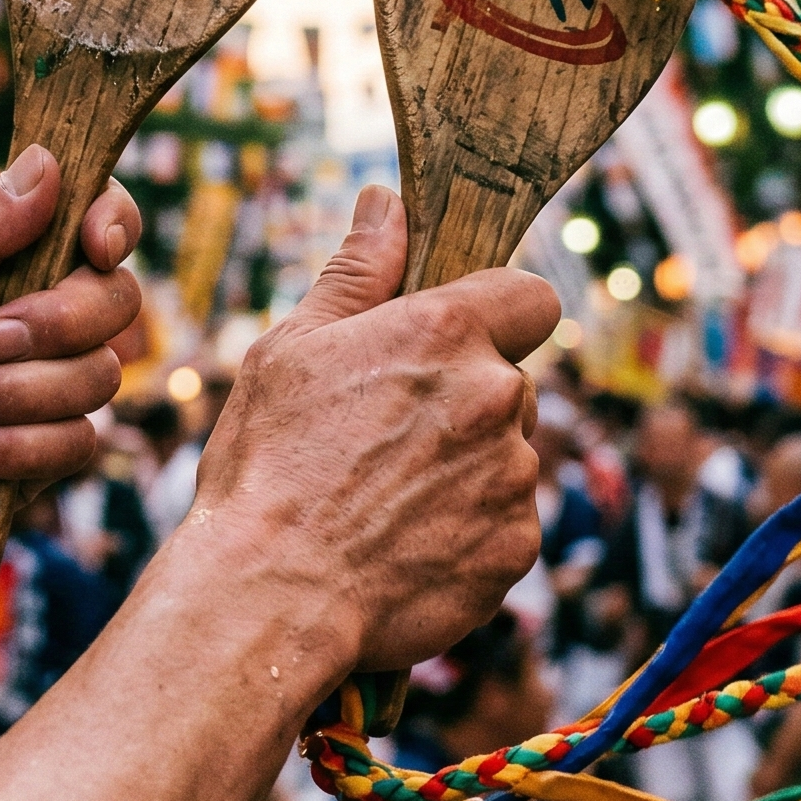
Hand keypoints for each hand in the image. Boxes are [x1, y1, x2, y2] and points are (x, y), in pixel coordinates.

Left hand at [0, 145, 141, 575]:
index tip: (96, 247)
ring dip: (23, 395)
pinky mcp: (41, 447)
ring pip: (102, 376)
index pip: (91, 217)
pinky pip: (80, 442)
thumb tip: (46, 161)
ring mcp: (41, 383)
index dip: (112, 225)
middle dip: (60, 324)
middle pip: (116, 298)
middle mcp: (30, 312)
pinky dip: (21, 449)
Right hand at [188, 186, 556, 671]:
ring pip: (508, 458)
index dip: (499, 316)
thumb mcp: (292, 349)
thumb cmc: (268, 466)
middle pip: (511, 385)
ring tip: (384, 500)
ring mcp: (513, 478)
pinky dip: (466, 534)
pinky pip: (504, 526)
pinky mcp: (515, 549)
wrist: (268, 595)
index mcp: (447, 332)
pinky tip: (402, 546)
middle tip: (386, 439)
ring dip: (467, 471)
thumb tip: (388, 204)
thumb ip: (357, 272)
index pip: (531, 297)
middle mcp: (497, 398)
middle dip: (466, 404)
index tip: (459, 342)